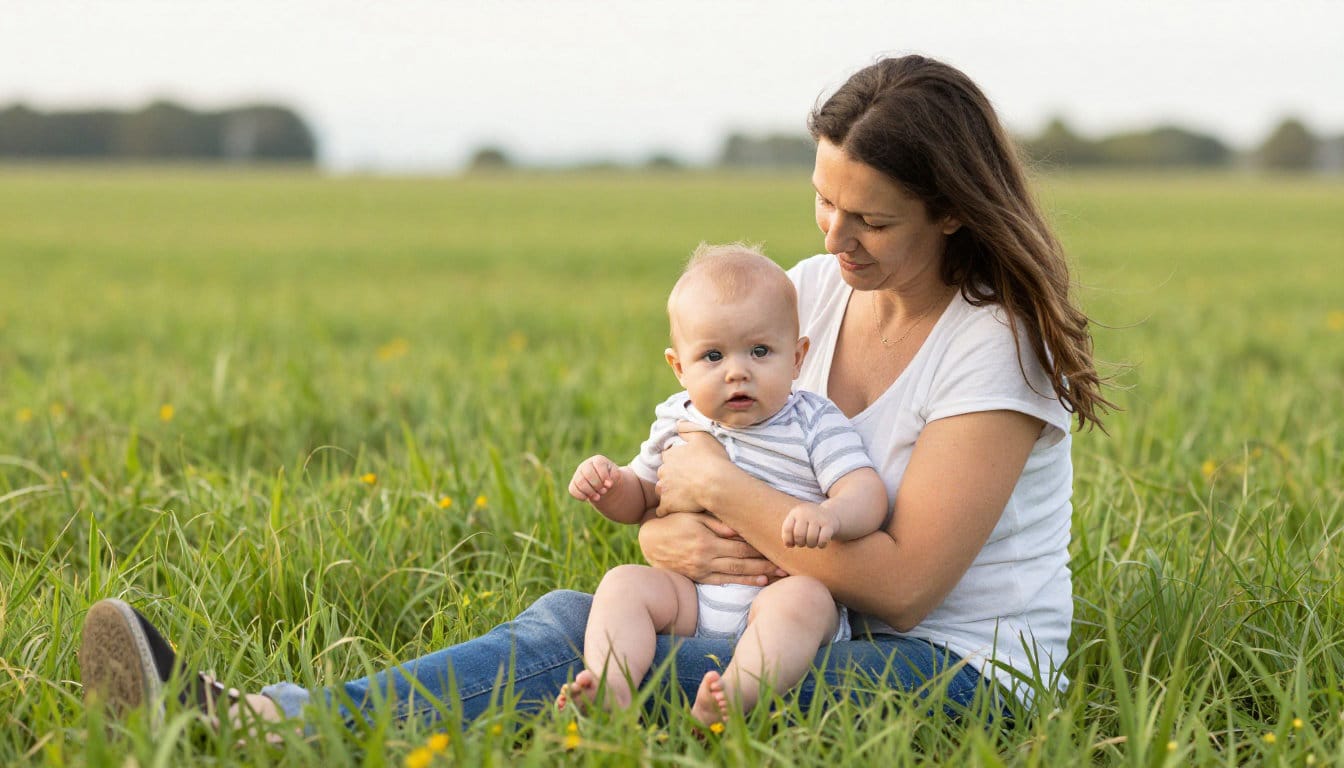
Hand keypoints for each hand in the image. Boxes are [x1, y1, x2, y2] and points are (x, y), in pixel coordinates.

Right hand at [569, 455, 620, 502]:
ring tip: (598, 497)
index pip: (598, 465)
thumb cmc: (611, 478)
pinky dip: (581, 496)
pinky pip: (572, 490)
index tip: (610, 485)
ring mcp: (578, 474)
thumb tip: (608, 484)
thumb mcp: (616, 475)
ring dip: (590, 492)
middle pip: (588, 474)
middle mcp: (585, 465)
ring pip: (580, 482)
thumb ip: (614, 476)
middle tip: (604, 491)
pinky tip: (588, 498)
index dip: (604, 476)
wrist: (606, 487)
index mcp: (597, 460)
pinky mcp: (573, 484)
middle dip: (597, 485)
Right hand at [639, 513, 787, 586]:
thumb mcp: (693, 516)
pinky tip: (759, 581)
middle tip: (786, 565)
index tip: (778, 547)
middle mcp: (706, 557)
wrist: (650, 541)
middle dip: (766, 563)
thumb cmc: (674, 522)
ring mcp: (702, 570)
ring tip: (779, 575)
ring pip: (737, 574)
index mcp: (707, 540)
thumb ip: (715, 522)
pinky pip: (724, 581)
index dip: (760, 548)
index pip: (741, 545)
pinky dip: (743, 582)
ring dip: (759, 575)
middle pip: (743, 562)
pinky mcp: (699, 577)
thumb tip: (737, 529)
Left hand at [654, 427, 729, 516]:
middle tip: (686, 480)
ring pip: (661, 490)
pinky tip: (673, 510)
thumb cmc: (712, 460)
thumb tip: (677, 424)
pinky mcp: (668, 504)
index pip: (668, 456)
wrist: (716, 485)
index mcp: (671, 455)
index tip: (687, 464)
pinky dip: (666, 510)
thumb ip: (688, 428)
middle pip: (663, 473)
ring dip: (668, 491)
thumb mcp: (703, 436)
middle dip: (671, 476)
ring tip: (681, 495)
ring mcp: (665, 489)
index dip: (677, 460)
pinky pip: (662, 509)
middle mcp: (664, 471)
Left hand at [781, 503, 839, 547]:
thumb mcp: (797, 523)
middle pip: (799, 535)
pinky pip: (823, 540)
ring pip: (811, 538)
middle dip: (800, 543)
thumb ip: (788, 533)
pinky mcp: (829, 524)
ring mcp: (818, 517)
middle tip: (803, 542)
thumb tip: (788, 544)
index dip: (788, 540)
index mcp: (796, 512)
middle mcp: (806, 512)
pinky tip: (821, 543)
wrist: (830, 514)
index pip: (787, 529)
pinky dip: (821, 545)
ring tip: (812, 542)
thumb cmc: (808, 523)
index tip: (792, 543)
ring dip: (811, 545)